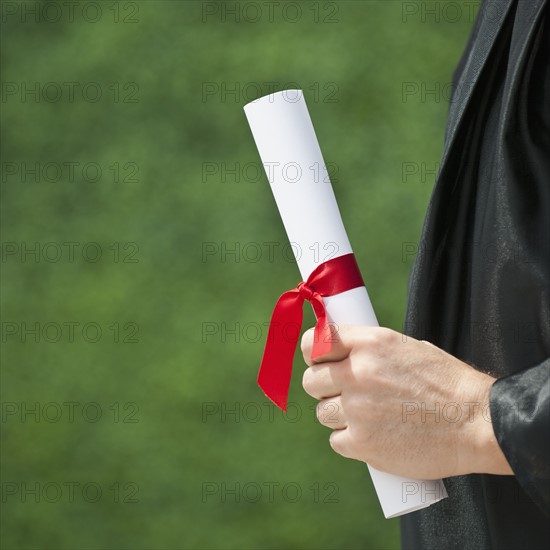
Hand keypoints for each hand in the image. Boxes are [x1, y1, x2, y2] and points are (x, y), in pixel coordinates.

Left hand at [301, 325, 512, 478]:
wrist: (477, 424)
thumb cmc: (447, 384)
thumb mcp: (407, 348)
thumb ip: (370, 351)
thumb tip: (341, 354)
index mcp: (369, 343)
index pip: (315, 342)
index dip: (312, 352)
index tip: (318, 360)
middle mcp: (357, 373)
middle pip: (311, 381)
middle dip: (323, 387)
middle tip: (343, 392)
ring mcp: (357, 410)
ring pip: (322, 412)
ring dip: (337, 414)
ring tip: (365, 416)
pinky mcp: (362, 444)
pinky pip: (337, 441)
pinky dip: (350, 441)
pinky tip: (372, 436)